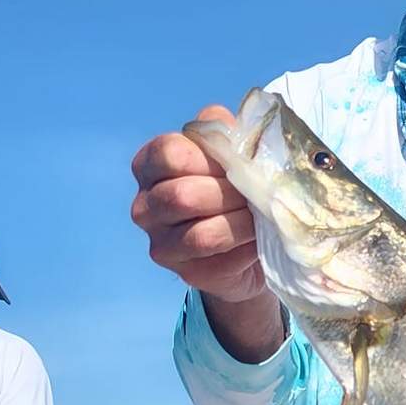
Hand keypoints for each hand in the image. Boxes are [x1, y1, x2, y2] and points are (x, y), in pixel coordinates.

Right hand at [130, 106, 267, 304]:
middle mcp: (145, 206)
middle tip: (256, 193)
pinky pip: (220, 259)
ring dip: (241, 222)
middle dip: (229, 193)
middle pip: (183, 196)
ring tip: (260, 215)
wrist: (244, 243)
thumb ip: (223, 133)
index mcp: (149, 166)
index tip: (235, 162)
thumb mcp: (227, 151)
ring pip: (201, 233)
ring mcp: (161, 243)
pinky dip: (246, 247)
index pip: (168, 153)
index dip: (207, 158)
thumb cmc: (231, 187)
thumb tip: (232, 132)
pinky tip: (258, 239)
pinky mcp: (186, 272)